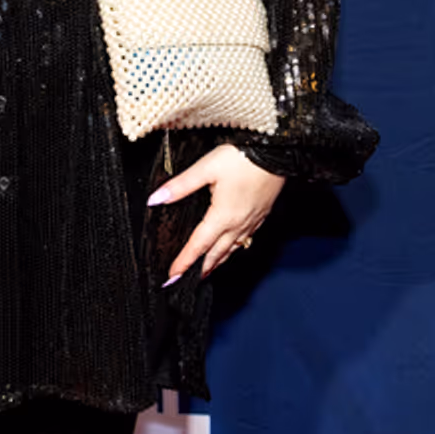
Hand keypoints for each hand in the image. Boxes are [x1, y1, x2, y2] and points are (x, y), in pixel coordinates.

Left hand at [148, 142, 285, 281]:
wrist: (277, 152)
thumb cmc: (243, 158)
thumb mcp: (206, 168)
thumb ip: (181, 186)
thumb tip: (156, 199)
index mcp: (222, 216)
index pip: (198, 245)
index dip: (183, 262)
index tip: (172, 276)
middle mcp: (238, 223)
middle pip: (216, 254)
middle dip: (200, 269)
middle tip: (187, 281)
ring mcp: (252, 220)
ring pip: (232, 249)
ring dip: (218, 262)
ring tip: (207, 271)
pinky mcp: (262, 214)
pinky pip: (246, 239)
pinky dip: (234, 249)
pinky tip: (233, 247)